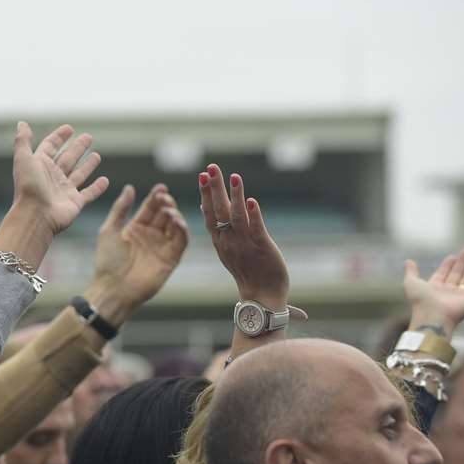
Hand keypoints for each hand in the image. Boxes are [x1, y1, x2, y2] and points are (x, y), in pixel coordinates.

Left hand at [9, 122, 108, 237]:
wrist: (35, 216)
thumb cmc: (29, 187)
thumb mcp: (24, 159)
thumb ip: (23, 141)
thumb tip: (22, 123)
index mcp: (40, 165)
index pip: (50, 146)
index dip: (58, 137)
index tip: (69, 128)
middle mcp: (52, 177)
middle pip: (67, 158)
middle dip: (77, 148)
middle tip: (88, 137)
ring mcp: (64, 190)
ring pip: (78, 174)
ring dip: (87, 165)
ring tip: (97, 155)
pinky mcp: (75, 203)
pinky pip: (89, 193)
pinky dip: (97, 188)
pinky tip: (105, 180)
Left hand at [85, 183, 189, 321]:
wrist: (112, 288)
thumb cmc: (107, 261)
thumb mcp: (109, 230)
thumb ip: (120, 209)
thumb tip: (130, 188)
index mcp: (137, 228)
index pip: (151, 208)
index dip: (156, 197)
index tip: (161, 187)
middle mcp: (152, 236)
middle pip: (164, 214)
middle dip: (166, 203)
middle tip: (164, 197)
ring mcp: (162, 246)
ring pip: (175, 225)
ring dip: (175, 215)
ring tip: (168, 209)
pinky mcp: (171, 258)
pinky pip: (181, 241)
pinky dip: (182, 229)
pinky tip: (176, 221)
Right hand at [198, 164, 286, 305]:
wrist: (261, 296)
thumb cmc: (247, 272)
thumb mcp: (228, 249)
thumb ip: (219, 229)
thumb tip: (206, 208)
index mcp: (220, 240)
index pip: (209, 213)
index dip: (206, 193)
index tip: (201, 174)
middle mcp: (228, 240)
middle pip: (219, 210)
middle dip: (214, 188)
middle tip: (210, 167)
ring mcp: (244, 243)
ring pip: (236, 216)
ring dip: (234, 195)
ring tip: (232, 176)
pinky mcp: (262, 247)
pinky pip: (256, 228)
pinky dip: (253, 214)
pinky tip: (251, 200)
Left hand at [403, 250, 463, 335]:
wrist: (432, 316)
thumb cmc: (420, 300)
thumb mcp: (411, 283)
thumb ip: (411, 272)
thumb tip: (408, 261)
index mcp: (433, 288)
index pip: (443, 273)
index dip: (447, 265)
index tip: (453, 256)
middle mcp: (447, 292)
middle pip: (456, 274)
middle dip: (462, 263)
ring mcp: (459, 296)